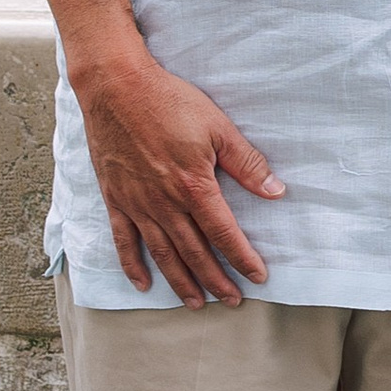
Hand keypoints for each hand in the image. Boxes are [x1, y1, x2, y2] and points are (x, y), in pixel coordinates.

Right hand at [71, 32, 284, 304]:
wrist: (115, 87)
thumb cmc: (168, 101)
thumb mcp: (217, 126)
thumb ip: (246, 163)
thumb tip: (275, 191)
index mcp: (194, 186)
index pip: (224, 233)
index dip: (242, 258)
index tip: (257, 277)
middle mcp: (165, 203)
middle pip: (195, 252)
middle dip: (216, 280)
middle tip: (232, 301)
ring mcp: (137, 204)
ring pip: (163, 254)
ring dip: (181, 282)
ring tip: (196, 304)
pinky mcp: (115, 198)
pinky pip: (124, 241)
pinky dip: (133, 266)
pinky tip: (144, 284)